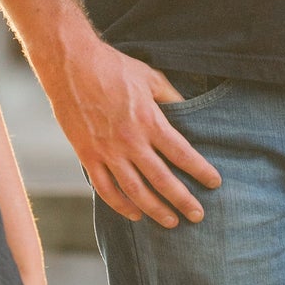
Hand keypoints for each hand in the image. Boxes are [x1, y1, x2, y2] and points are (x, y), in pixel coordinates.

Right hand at [48, 38, 220, 225]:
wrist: (70, 63)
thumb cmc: (112, 66)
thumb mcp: (149, 76)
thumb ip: (170, 96)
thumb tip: (188, 109)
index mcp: (149, 120)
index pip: (182, 153)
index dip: (201, 171)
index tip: (214, 182)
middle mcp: (130, 140)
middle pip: (163, 180)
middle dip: (183, 200)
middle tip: (198, 215)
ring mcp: (107, 151)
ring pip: (136, 191)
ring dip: (156, 210)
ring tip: (172, 222)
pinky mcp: (87, 155)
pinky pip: (106, 189)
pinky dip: (121, 206)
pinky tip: (134, 214)